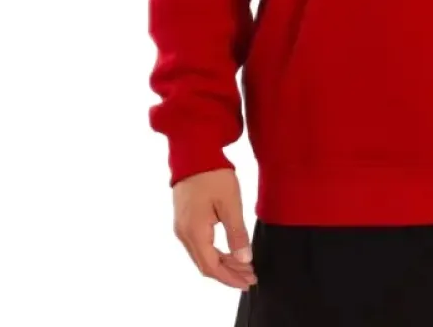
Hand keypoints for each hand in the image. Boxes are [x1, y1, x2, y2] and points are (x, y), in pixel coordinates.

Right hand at [173, 168, 256, 289]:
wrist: (193, 151)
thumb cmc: (213, 174)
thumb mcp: (230, 203)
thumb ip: (237, 233)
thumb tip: (244, 259)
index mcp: (194, 232)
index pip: (212, 267)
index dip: (231, 277)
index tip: (249, 282)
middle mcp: (184, 234)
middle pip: (205, 265)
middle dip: (229, 274)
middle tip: (251, 277)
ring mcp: (181, 227)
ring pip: (202, 256)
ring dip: (223, 264)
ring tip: (244, 266)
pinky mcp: (184, 219)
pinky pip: (199, 245)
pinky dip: (215, 253)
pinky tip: (229, 252)